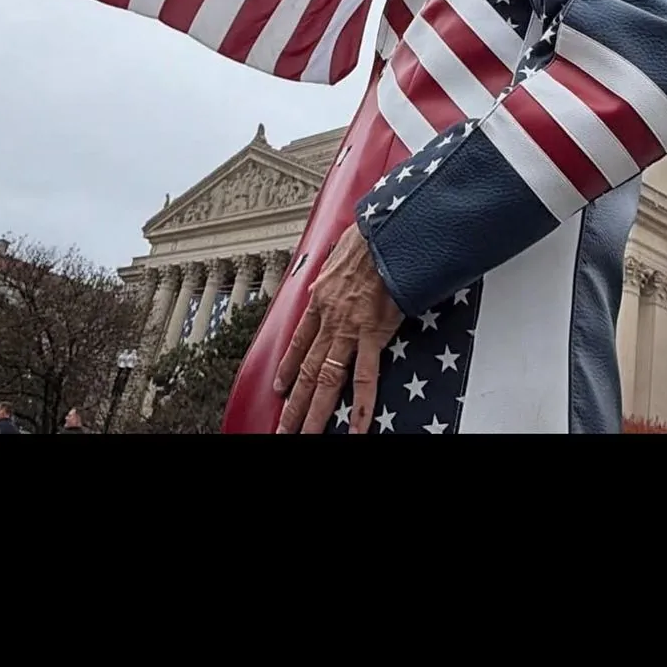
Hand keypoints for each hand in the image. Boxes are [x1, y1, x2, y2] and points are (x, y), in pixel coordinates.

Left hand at [273, 222, 402, 434]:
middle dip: (293, 403)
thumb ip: (338, 270)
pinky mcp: (372, 334)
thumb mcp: (342, 251)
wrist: (386, 231)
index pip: (299, 341)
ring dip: (313, 412)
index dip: (288, 366)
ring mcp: (349, 329)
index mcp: (321, 298)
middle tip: (283, 429)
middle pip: (306, 369)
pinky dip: (360, 407)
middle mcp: (329, 318)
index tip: (280, 385)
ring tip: (304, 435)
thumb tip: (340, 268)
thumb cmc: (370, 235)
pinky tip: (356, 428)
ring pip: (325, 380)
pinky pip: (365, 378)